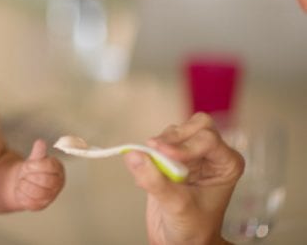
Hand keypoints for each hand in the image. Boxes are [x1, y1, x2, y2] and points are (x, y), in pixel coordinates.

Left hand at [14, 139, 64, 210]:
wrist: (22, 182)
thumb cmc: (30, 168)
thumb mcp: (34, 158)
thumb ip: (38, 152)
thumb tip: (41, 142)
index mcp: (58, 168)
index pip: (51, 166)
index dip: (36, 165)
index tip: (26, 164)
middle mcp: (58, 183)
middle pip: (45, 181)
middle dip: (30, 176)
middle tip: (23, 173)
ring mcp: (51, 195)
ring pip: (37, 193)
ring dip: (24, 185)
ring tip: (22, 181)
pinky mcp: (42, 205)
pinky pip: (31, 202)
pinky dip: (21, 195)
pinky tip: (20, 190)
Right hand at [123, 112, 243, 244]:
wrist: (181, 240)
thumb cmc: (192, 228)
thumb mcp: (176, 206)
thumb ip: (155, 181)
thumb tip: (134, 155)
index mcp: (226, 164)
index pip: (208, 139)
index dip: (185, 145)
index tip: (164, 154)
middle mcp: (211, 154)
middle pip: (195, 126)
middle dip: (173, 138)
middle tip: (155, 150)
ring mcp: (191, 153)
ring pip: (175, 131)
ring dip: (160, 144)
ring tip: (152, 168)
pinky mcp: (172, 156)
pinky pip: (158, 141)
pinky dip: (148, 152)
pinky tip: (146, 172)